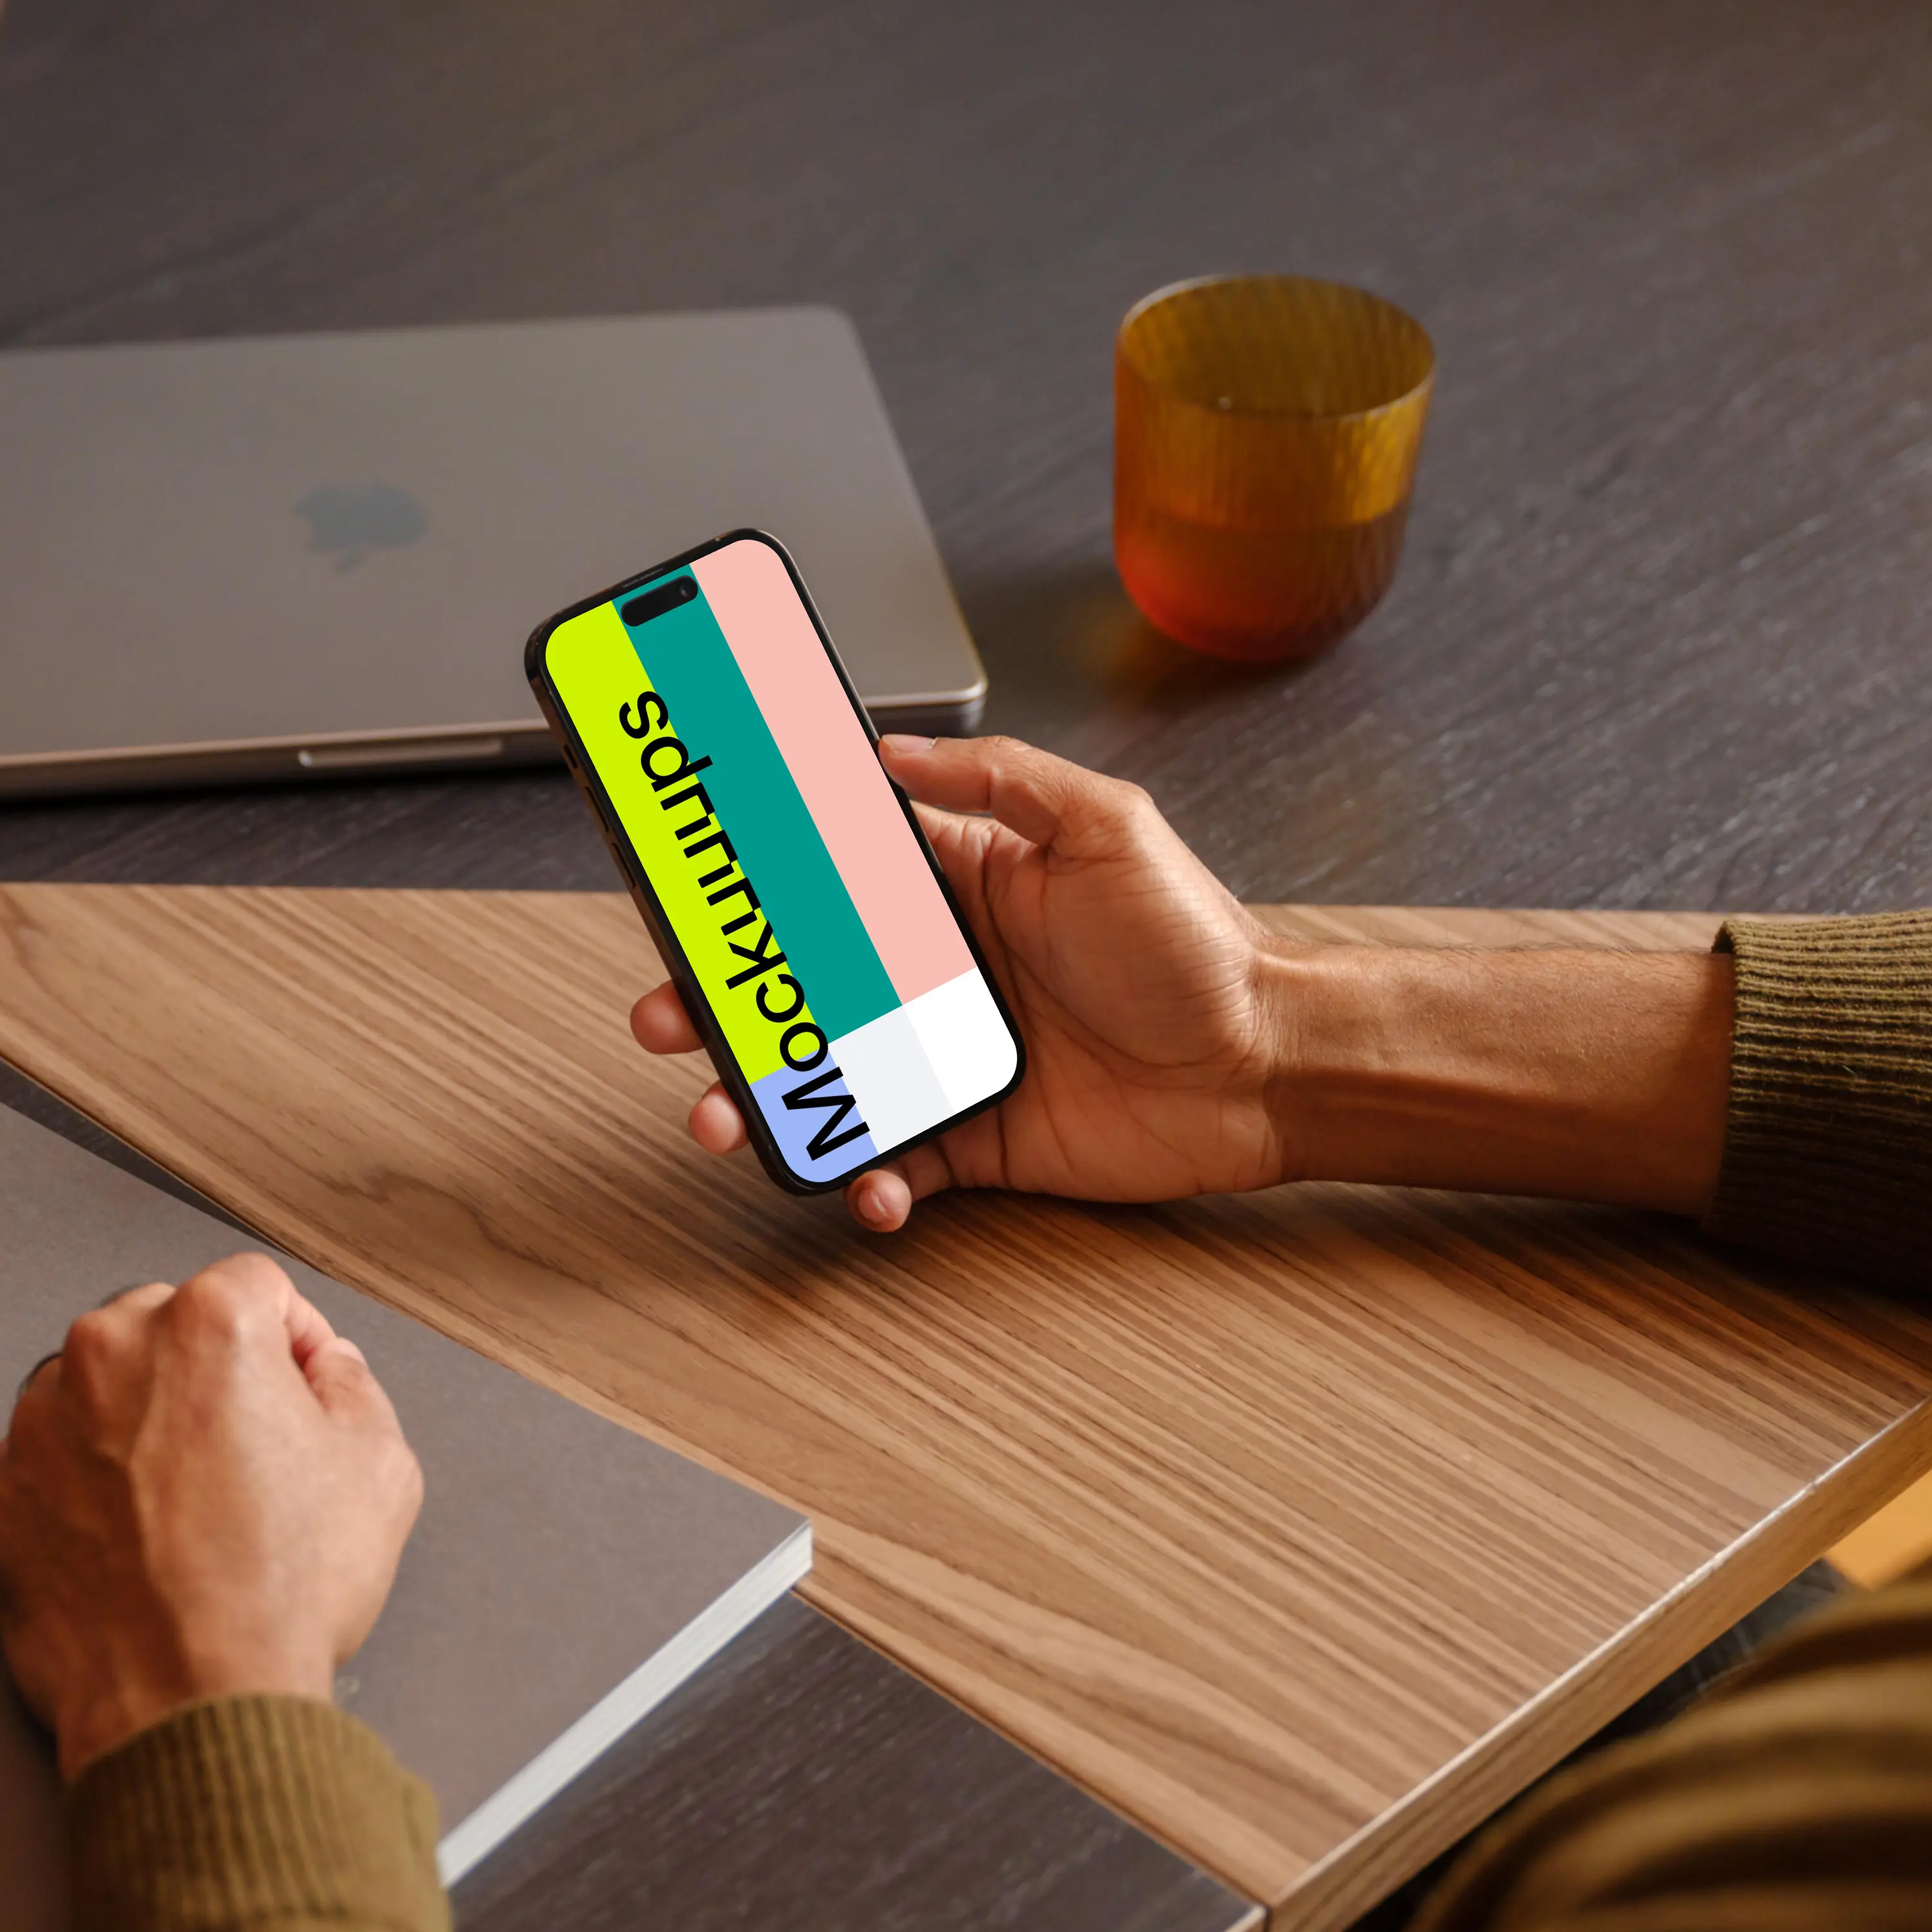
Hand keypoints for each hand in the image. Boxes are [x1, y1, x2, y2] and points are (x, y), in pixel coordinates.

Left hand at [0, 1254, 423, 1780]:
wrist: (188, 1708)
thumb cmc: (276, 1595)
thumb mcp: (381, 1467)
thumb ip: (352, 1384)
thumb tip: (324, 1368)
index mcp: (205, 1326)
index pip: (257, 1288)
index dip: (294, 1342)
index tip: (300, 1391)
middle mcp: (105, 1354)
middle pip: (166, 1328)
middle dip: (206, 1377)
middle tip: (245, 1459)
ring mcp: (37, 1425)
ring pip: (98, 1392)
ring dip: (136, 1427)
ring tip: (185, 1514)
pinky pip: (48, 1464)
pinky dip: (82, 1489)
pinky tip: (132, 1545)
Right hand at [632, 733, 1292, 1231]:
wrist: (1265, 1064)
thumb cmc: (1197, 945)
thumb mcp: (1106, 826)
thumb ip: (999, 779)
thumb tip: (893, 746)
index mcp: (954, 890)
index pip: (826, 874)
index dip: (753, 876)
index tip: (688, 876)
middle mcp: (934, 975)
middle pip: (795, 985)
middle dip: (716, 1000)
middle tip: (666, 1011)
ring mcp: (945, 1059)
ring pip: (821, 1081)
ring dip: (759, 1100)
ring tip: (721, 1114)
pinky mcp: (972, 1139)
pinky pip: (891, 1163)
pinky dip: (864, 1183)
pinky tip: (865, 1185)